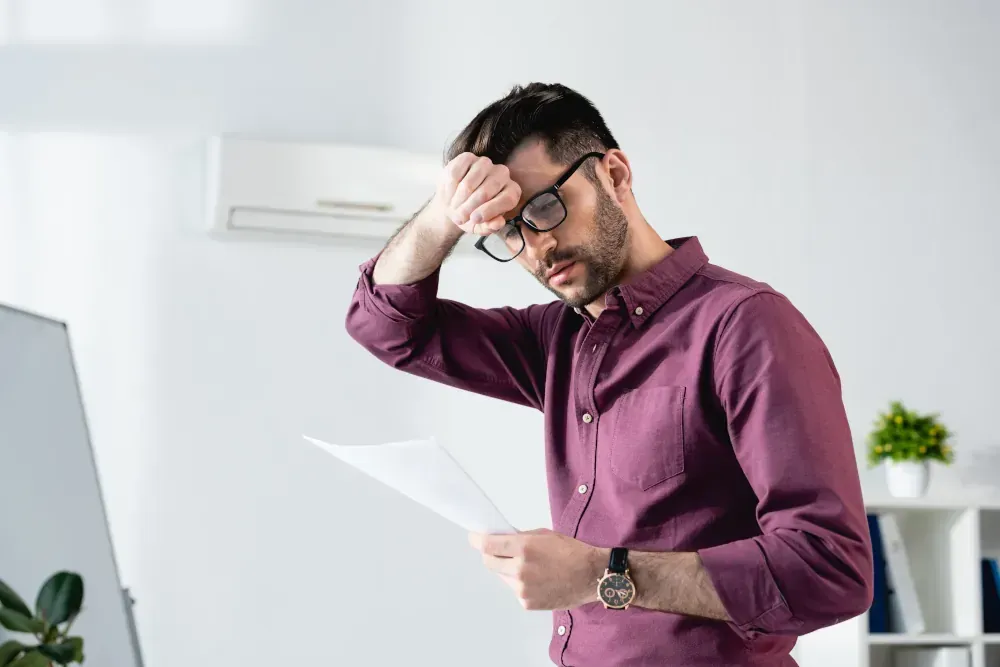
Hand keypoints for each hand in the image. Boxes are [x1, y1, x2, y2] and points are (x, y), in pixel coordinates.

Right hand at [428, 153, 521, 236]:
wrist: (454, 204)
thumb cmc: (472, 217)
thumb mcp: (482, 227)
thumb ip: (491, 227)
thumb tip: (498, 223)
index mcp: (512, 192)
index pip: (507, 199)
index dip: (489, 211)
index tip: (474, 220)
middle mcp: (502, 174)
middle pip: (485, 192)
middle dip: (469, 208)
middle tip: (459, 218)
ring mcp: (485, 164)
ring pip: (469, 184)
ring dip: (458, 200)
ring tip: (453, 208)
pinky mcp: (468, 158)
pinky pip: (456, 173)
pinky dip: (450, 188)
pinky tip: (450, 195)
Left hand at [469, 528, 605, 610]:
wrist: (591, 576)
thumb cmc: (571, 551)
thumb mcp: (543, 534)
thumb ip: (519, 537)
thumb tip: (499, 539)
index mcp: (524, 548)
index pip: (487, 545)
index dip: (477, 540)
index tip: (474, 538)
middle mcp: (520, 569)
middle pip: (488, 562)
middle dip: (490, 555)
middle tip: (498, 551)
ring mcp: (522, 589)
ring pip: (502, 577)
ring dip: (507, 570)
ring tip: (528, 567)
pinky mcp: (527, 603)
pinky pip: (514, 590)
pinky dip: (519, 584)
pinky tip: (537, 580)